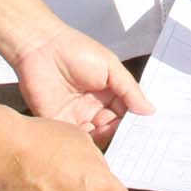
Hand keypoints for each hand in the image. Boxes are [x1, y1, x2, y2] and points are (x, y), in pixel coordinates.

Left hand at [11, 25, 152, 147]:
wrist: (41, 48)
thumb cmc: (75, 50)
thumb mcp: (111, 66)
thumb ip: (130, 89)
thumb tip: (149, 109)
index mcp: (108, 94)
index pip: (126, 114)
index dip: (135, 122)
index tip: (145, 130)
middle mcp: (94, 107)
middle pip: (113, 128)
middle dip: (122, 133)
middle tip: (132, 139)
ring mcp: (76, 116)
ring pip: (96, 136)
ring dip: (106, 138)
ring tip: (115, 137)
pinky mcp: (59, 122)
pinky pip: (75, 138)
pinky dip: (86, 142)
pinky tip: (95, 138)